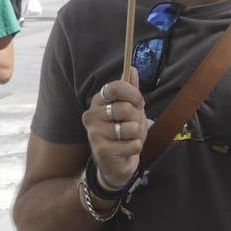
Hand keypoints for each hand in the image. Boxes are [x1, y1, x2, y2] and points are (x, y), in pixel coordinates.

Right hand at [82, 67, 145, 187]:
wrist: (118, 162)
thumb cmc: (124, 132)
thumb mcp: (131, 108)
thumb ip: (131, 90)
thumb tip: (132, 68)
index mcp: (98, 101)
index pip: (115, 87)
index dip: (133, 94)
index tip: (139, 102)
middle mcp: (91, 115)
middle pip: (126, 108)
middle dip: (137, 118)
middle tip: (132, 126)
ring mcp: (94, 133)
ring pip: (130, 127)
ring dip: (136, 135)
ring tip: (128, 138)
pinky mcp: (101, 151)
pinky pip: (132, 144)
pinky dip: (136, 147)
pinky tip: (127, 149)